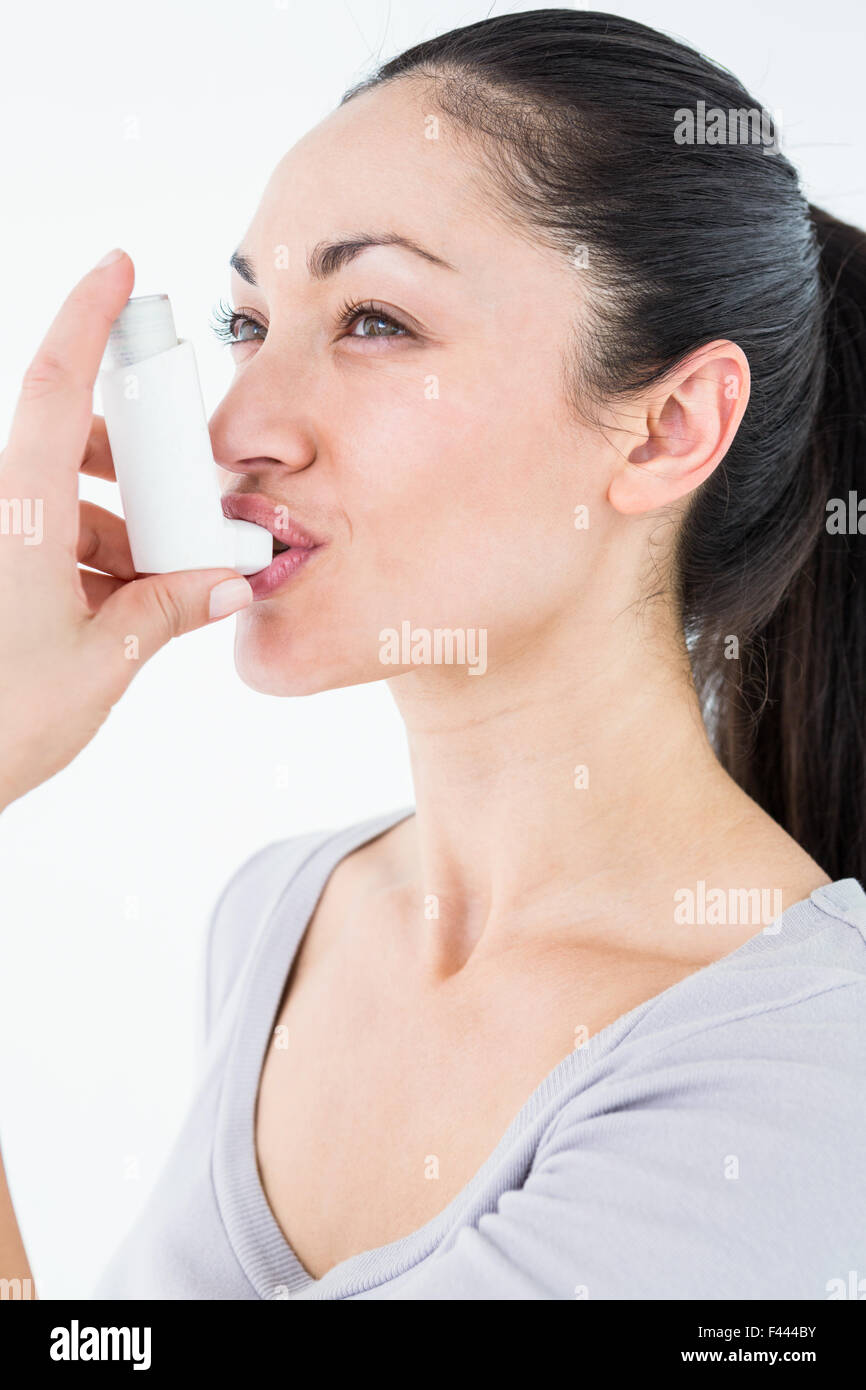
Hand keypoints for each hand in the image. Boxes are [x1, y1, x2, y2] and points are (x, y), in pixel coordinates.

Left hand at [0, 248, 253, 809]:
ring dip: (122, 534)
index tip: (116, 268)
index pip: (58, 385)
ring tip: (166, 591)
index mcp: (22, 509)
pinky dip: (95, 566)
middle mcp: (2, 511)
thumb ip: (170, 608)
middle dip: (138, 469)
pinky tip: (128, 613)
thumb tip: (227, 581)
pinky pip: (50, 545)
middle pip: (73, 445)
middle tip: (187, 511)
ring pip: (67, 504)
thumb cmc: (1, 715)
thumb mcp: (104, 659)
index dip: (87, 316)